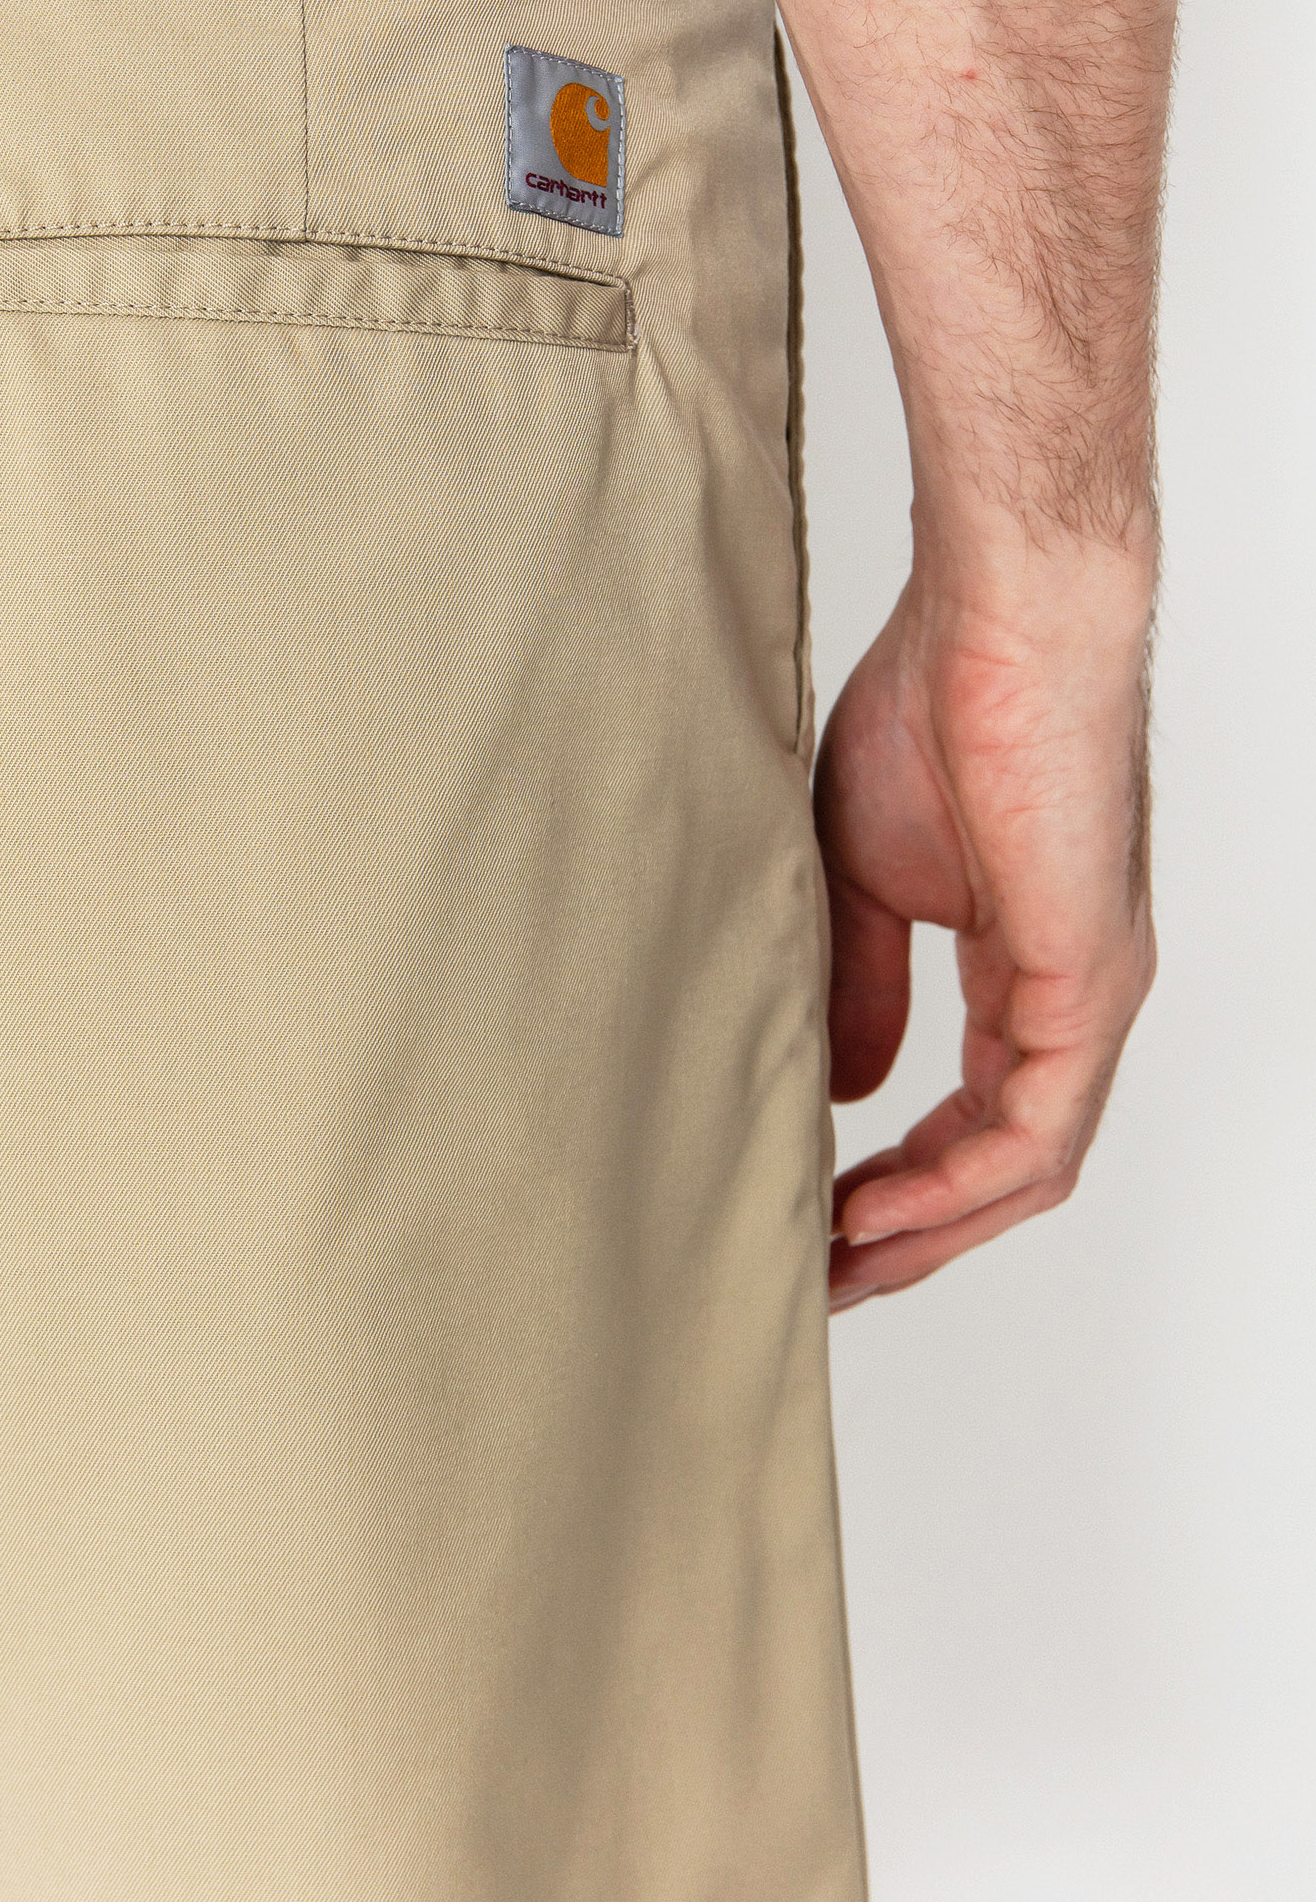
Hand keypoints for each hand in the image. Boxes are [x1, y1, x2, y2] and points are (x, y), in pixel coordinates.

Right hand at [815, 546, 1156, 1309]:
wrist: (999, 621)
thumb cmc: (931, 706)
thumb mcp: (861, 876)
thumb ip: (858, 985)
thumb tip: (846, 1092)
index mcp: (1023, 966)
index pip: (974, 1115)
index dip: (896, 1182)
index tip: (811, 1217)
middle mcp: (1070, 996)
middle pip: (1005, 1166)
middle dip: (911, 1235)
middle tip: (819, 1280)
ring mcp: (1089, 995)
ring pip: (1026, 1168)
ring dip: (930, 1231)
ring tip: (836, 1264)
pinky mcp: (1089, 982)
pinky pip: (1037, 1128)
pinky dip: (957, 1184)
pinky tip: (882, 1206)